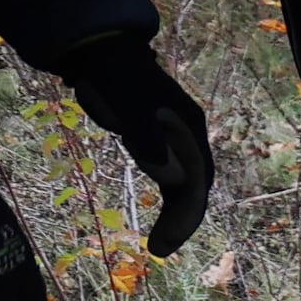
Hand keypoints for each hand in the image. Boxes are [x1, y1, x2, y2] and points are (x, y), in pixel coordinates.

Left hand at [49, 31, 214, 258]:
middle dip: (182, 219)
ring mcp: (174, 138)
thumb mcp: (130, 107)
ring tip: (160, 241)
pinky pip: (170, 174)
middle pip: (195, 185)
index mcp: (189, 129)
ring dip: (175, 212)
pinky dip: (167, 196)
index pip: (198, 180)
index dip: (187, 214)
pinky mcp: (157, 138)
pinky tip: (158, 212)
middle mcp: (188, 136)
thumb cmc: (115, 79)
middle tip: (159, 249)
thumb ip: (148, 140)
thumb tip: (172, 180)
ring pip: (184, 182)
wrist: (101, 51)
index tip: (166, 243)